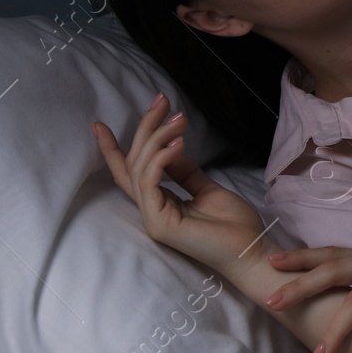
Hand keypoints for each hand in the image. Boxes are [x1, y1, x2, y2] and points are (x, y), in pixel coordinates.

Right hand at [92, 92, 270, 276]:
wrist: (252, 251)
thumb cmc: (234, 226)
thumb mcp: (207, 189)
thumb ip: (185, 172)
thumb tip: (170, 148)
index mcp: (160, 204)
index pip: (130, 173)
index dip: (113, 150)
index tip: (99, 124)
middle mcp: (151, 211)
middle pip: (134, 164)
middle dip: (145, 129)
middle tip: (160, 100)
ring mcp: (154, 219)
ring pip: (141, 169)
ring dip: (158, 138)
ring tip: (179, 119)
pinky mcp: (161, 224)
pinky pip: (151, 183)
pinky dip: (162, 159)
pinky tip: (178, 143)